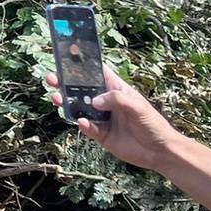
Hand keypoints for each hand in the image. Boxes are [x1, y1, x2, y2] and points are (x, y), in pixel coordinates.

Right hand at [44, 67, 181, 171]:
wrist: (159, 152)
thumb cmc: (153, 124)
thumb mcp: (138, 106)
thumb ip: (116, 100)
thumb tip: (94, 101)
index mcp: (116, 90)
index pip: (97, 74)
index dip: (83, 66)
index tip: (67, 59)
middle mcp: (106, 102)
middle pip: (81, 90)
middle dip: (65, 84)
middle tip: (51, 79)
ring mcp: (102, 118)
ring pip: (79, 108)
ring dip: (66, 103)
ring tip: (57, 99)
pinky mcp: (100, 134)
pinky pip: (86, 127)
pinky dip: (81, 124)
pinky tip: (81, 122)